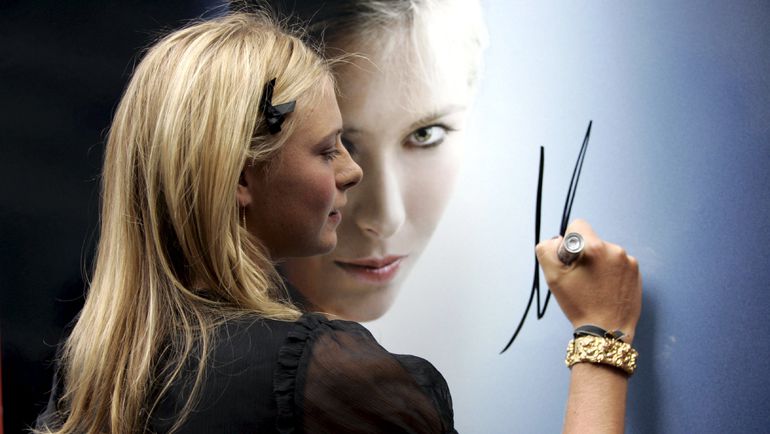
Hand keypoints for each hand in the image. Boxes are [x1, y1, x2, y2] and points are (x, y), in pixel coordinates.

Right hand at [535, 219, 641, 341]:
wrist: (607, 330)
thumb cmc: (579, 304)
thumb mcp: (553, 277)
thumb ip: (547, 250)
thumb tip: (558, 240)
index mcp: (594, 247)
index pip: (577, 226)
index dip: (568, 242)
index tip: (570, 262)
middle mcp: (614, 249)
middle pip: (592, 241)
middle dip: (585, 255)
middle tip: (581, 279)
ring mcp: (628, 261)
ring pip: (605, 253)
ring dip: (598, 264)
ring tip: (595, 287)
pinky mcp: (636, 272)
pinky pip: (618, 264)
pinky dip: (611, 273)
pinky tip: (607, 289)